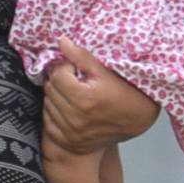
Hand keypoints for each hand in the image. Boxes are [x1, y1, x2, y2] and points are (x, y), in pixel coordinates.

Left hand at [40, 46, 156, 155]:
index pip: (57, 74)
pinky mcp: (67, 141)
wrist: (136, 122)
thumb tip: (62, 41)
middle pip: (50, 89)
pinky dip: (55, 113)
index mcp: (84, 98)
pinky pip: (48, 121)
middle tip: (75, 80)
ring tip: (74, 94)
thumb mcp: (106, 72)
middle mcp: (75, 117)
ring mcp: (70, 132)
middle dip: (60, 80)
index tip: (76, 68)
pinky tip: (69, 108)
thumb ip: (82, 56)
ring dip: (57, 96)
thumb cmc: (125, 95)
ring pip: (47, 104)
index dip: (66, 67)